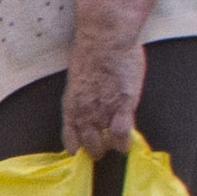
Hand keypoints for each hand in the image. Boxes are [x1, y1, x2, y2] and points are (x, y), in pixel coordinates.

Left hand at [60, 30, 142, 156]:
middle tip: (100, 153)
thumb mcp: (78, 81)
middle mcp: (84, 113)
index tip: (80, 152)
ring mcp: (103, 111)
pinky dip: (124, 142)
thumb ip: (82, 96)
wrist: (105, 42)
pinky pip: (122, 133)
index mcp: (70, 106)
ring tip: (115, 148)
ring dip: (110, 147)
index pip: (69, 137)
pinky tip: (127, 145)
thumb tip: (88, 104)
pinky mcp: (123, 105)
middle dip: (94, 151)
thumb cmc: (91, 54)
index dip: (76, 147)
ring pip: (104, 142)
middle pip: (88, 144)